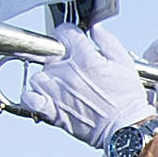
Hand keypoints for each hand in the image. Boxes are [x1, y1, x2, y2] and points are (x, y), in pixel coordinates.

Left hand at [27, 20, 152, 156]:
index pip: (64, 32)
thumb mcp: (124, 63)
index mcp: (85, 59)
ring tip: (59, 83)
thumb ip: (107, 41)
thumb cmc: (127, 99)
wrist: (125, 128)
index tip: (72, 39)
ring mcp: (58, 93)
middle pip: (49, 54)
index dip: (68, 33)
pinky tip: (42, 96)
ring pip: (38, 75)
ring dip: (46, 77)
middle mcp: (68, 74)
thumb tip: (95, 28)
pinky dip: (32, 96)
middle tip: (71, 66)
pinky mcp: (53, 111)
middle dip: (59, 57)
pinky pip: (30, 99)